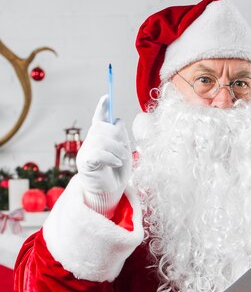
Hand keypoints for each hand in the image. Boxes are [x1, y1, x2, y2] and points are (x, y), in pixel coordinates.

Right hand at [76, 94, 131, 214]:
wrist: (110, 194)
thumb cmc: (116, 174)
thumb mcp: (124, 153)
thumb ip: (122, 137)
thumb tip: (118, 121)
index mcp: (100, 139)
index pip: (99, 119)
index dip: (102, 108)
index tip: (107, 97)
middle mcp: (91, 142)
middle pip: (103, 127)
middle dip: (117, 137)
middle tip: (124, 152)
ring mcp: (86, 151)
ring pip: (102, 139)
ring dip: (117, 149)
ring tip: (121, 161)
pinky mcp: (85, 163)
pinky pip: (98, 153)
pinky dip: (110, 157)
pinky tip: (116, 163)